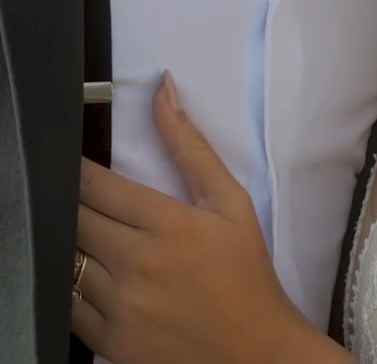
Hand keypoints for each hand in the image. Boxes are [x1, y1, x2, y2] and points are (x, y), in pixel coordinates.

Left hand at [72, 72, 311, 363]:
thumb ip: (191, 147)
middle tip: (77, 196)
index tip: (71, 161)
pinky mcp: (111, 343)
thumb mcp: (230, 202)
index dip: (76, 169)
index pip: (97, 186)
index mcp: (166, 224)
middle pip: (75, 220)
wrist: (256, 353)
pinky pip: (69, 307)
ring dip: (70, 244)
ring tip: (86, 235)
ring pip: (67, 262)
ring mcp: (121, 307)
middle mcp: (137, 263)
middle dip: (70, 203)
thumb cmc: (246, 272)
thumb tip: (163, 90)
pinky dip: (70, 287)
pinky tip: (89, 275)